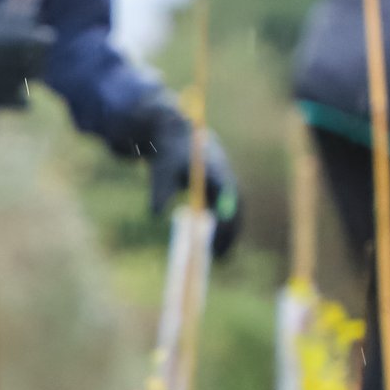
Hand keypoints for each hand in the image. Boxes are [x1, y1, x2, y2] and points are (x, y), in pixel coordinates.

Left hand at [130, 97, 241, 257]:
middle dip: (230, 232)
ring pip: (232, 210)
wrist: (173, 132)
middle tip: (220, 256)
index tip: (216, 240)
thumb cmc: (166, 153)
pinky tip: (214, 244)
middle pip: (235, 207)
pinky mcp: (218, 185)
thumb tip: (154, 214)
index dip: (225, 220)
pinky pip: (225, 209)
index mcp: (214, 169)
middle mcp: (224, 174)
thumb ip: (159, 191)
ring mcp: (223, 180)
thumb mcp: (161, 171)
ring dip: (229, 232)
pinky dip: (222, 226)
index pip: (227, 198)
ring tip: (219, 256)